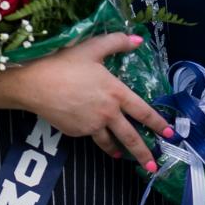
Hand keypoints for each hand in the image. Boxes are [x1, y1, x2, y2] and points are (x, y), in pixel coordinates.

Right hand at [12, 33, 174, 170]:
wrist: (34, 84)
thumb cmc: (63, 62)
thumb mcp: (92, 47)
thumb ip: (117, 42)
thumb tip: (138, 39)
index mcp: (116, 93)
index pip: (144, 112)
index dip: (159, 124)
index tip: (170, 134)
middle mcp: (107, 113)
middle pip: (131, 137)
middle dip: (144, 153)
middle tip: (153, 165)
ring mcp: (91, 126)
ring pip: (109, 142)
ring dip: (119, 151)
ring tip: (125, 159)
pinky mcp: (75, 132)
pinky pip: (88, 135)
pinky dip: (94, 136)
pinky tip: (92, 132)